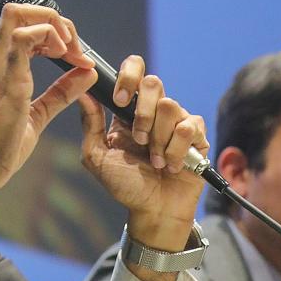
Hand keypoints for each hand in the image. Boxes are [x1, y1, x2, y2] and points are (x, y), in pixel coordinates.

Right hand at [0, 3, 96, 193]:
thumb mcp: (37, 114)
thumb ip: (61, 92)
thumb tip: (86, 72)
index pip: (20, 25)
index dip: (51, 30)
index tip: (72, 54)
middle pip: (18, 10)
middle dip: (53, 18)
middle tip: (73, 47)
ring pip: (18, 13)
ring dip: (52, 24)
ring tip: (70, 51)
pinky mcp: (4, 77)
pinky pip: (24, 37)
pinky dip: (49, 37)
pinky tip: (65, 58)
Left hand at [80, 55, 207, 252]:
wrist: (153, 212)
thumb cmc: (125, 185)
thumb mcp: (97, 157)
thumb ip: (90, 124)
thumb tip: (83, 93)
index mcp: (129, 108)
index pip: (134, 68)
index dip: (127, 76)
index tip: (119, 101)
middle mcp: (154, 109)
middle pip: (153, 82)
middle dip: (143, 113)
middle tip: (139, 140)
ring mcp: (177, 120)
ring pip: (170, 105)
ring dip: (159, 139)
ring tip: (155, 161)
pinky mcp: (196, 135)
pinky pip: (189, 127)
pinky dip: (177, 150)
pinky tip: (172, 165)